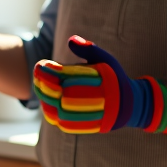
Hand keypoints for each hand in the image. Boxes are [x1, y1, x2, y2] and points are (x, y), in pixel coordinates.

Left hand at [33, 35, 166, 134]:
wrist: (129, 105)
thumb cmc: (114, 78)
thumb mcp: (106, 60)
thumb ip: (88, 49)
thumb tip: (71, 39)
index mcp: (97, 81)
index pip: (66, 76)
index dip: (50, 71)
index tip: (40, 65)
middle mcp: (92, 100)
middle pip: (58, 94)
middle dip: (44, 84)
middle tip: (37, 76)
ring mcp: (86, 115)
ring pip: (58, 110)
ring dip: (45, 99)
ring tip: (39, 88)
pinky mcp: (83, 127)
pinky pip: (62, 122)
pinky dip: (51, 113)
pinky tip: (45, 103)